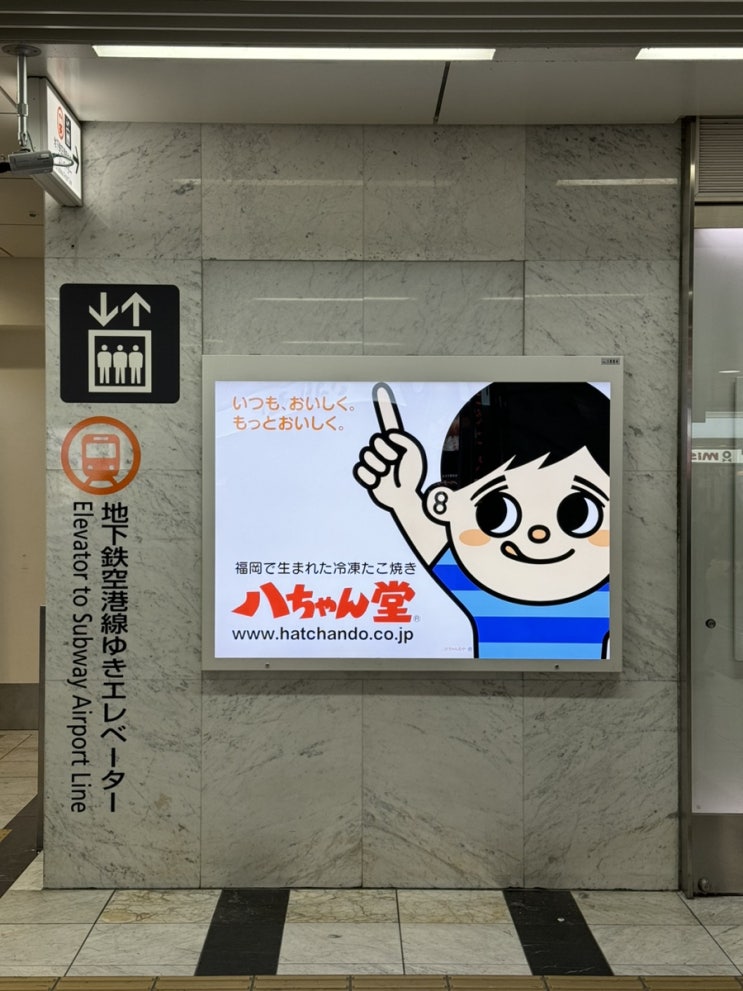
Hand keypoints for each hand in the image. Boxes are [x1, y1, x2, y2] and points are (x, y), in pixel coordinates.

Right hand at [354, 383, 426, 512]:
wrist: (406, 497)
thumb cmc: (411, 475)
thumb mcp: (413, 454)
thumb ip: (404, 440)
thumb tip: (389, 436)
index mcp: (395, 440)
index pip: (389, 419)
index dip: (384, 404)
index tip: (380, 388)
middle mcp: (382, 447)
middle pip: (376, 442)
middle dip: (387, 454)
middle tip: (395, 464)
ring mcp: (373, 460)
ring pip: (368, 457)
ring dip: (381, 468)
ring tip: (388, 474)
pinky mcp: (366, 474)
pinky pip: (361, 470)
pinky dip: (372, 478)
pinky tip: (379, 481)